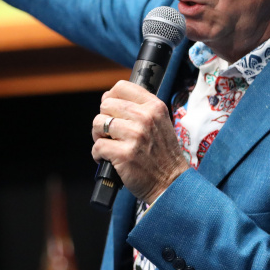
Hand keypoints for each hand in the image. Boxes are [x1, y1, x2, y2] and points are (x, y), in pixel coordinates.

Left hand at [91, 81, 188, 204]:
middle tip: (109, 133)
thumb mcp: (160, 123)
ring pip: (98, 124)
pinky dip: (97, 154)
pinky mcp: (124, 154)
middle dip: (103, 119)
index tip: (110, 110)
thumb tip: (108, 100)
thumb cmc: (162, 154)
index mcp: (154, 106)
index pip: (121, 87)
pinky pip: (97, 146)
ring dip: (98, 136)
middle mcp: (145, 118)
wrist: (171, 182)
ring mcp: (135, 136)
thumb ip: (140, 109)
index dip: (110, 97)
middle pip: (105, 105)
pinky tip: (107, 159)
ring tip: (107, 145)